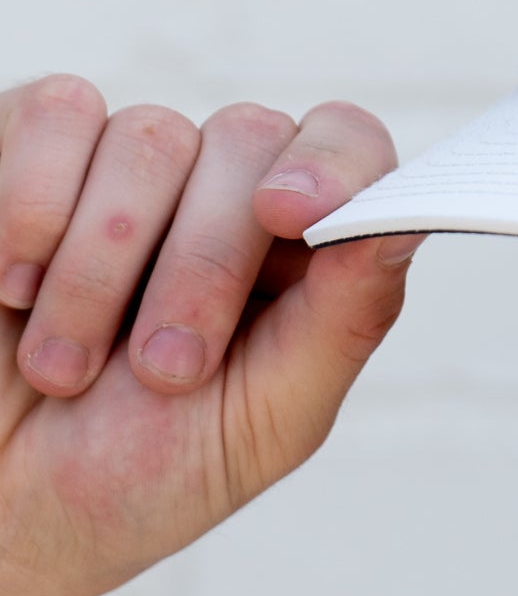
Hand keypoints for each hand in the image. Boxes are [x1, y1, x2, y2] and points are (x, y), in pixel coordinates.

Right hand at [0, 76, 419, 595]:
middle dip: (205, 264)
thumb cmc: (132, 483)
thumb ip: (342, 321)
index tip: (291, 214)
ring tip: (66, 367)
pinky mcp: (24, 155)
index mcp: (294, 254)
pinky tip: (11, 289)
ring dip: (102, 266)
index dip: (333, 164)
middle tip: (161, 371)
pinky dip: (31, 206)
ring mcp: (119, 169)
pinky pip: (54, 112)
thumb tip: (399, 224)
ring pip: (149, 133)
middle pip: (248, 139)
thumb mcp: (262, 424)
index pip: (347, 150)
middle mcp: (216, 195)